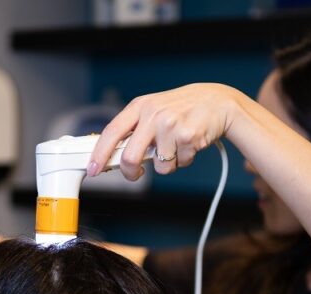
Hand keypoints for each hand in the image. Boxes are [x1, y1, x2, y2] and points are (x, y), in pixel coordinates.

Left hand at [87, 83, 236, 180]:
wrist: (217, 101)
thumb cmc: (182, 109)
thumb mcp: (154, 110)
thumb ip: (135, 129)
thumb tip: (113, 155)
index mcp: (140, 106)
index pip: (112, 132)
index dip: (100, 153)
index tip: (93, 169)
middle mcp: (153, 114)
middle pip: (130, 157)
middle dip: (131, 172)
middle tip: (135, 174)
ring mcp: (170, 125)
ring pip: (159, 166)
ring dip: (168, 164)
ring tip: (176, 146)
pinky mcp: (187, 137)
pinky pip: (179, 163)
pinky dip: (184, 160)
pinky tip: (190, 143)